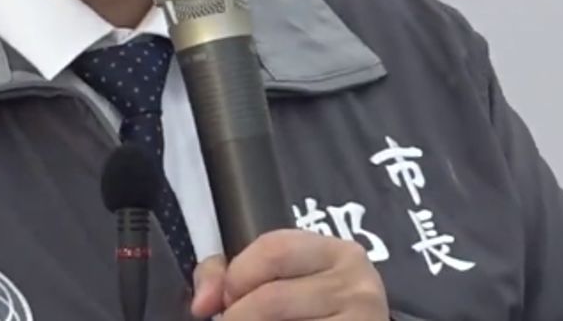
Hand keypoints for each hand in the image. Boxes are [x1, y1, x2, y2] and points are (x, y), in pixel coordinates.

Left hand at [189, 229, 387, 319]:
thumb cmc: (313, 311)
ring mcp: (360, 320)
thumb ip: (232, 274)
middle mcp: (356, 285)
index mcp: (339, 253)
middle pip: (272, 298)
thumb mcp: (284, 279)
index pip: (274, 249)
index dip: (236, 277)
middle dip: (239, 315)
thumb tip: (202, 304)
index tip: (223, 299)